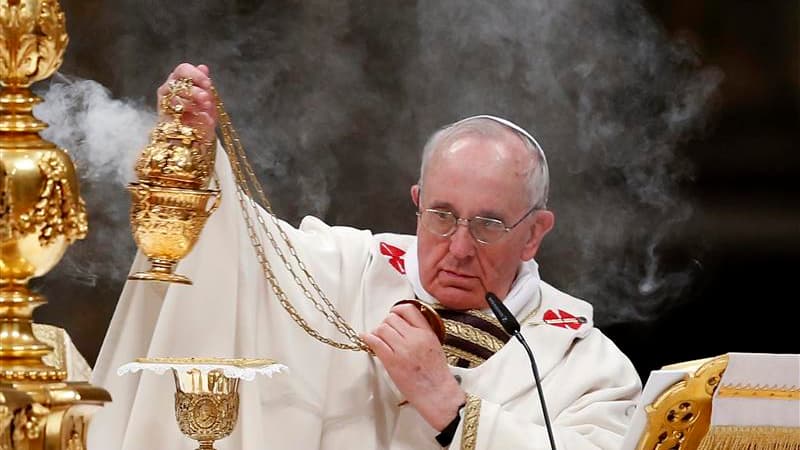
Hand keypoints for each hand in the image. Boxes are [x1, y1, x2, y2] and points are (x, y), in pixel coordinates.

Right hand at [156, 63, 216, 144]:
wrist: (196, 136)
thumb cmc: (201, 114)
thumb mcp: (207, 99)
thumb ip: (204, 84)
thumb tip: (203, 67)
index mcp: (180, 79)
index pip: (183, 69)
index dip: (196, 75)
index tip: (208, 84)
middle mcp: (169, 87)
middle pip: (178, 83)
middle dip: (195, 91)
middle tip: (206, 99)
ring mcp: (165, 101)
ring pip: (175, 97)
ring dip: (193, 104)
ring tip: (206, 111)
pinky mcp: (164, 116)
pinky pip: (175, 113)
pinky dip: (191, 116)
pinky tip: (202, 119)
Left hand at [362, 303, 465, 430]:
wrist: (436, 393)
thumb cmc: (436, 373)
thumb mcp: (435, 344)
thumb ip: (422, 332)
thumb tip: (404, 324)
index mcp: (426, 333)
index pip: (408, 309)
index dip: (397, 310)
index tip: (393, 314)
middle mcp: (414, 338)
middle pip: (391, 319)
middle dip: (386, 324)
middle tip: (386, 332)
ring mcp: (402, 349)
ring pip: (382, 328)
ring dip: (378, 332)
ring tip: (379, 339)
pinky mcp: (392, 361)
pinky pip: (375, 342)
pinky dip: (368, 338)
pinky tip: (366, 338)